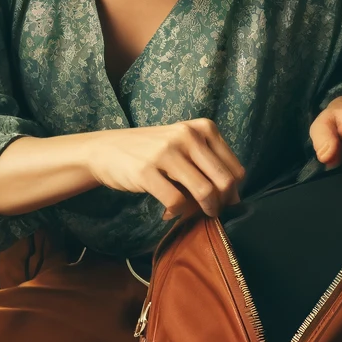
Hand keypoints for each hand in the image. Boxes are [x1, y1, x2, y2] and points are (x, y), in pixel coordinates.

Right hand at [88, 119, 246, 220]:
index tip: (220, 203)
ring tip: (191, 213)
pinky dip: (177, 213)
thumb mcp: (184, 144)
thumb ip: (209, 163)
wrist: (106, 149)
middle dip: (221, 205)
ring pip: (205, 193)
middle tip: (208, 213)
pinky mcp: (147, 171)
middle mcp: (188, 135)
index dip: (232, 193)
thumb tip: (234, 200)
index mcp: (203, 128)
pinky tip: (168, 211)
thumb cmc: (152, 151)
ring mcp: (167, 152)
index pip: (235, 170)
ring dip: (201, 211)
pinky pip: (177, 202)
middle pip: (224, 182)